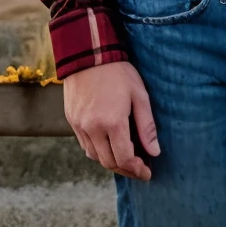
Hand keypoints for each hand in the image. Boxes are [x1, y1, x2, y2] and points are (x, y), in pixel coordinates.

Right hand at [63, 63, 159, 180]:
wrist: (87, 54)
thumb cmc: (118, 72)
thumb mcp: (140, 96)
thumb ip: (147, 126)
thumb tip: (154, 152)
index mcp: (112, 122)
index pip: (124, 158)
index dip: (137, 170)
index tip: (147, 172)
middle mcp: (93, 128)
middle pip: (108, 162)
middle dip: (125, 169)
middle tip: (139, 169)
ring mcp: (79, 125)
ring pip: (95, 156)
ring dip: (111, 161)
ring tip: (125, 158)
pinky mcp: (71, 120)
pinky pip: (85, 144)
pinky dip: (98, 151)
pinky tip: (109, 145)